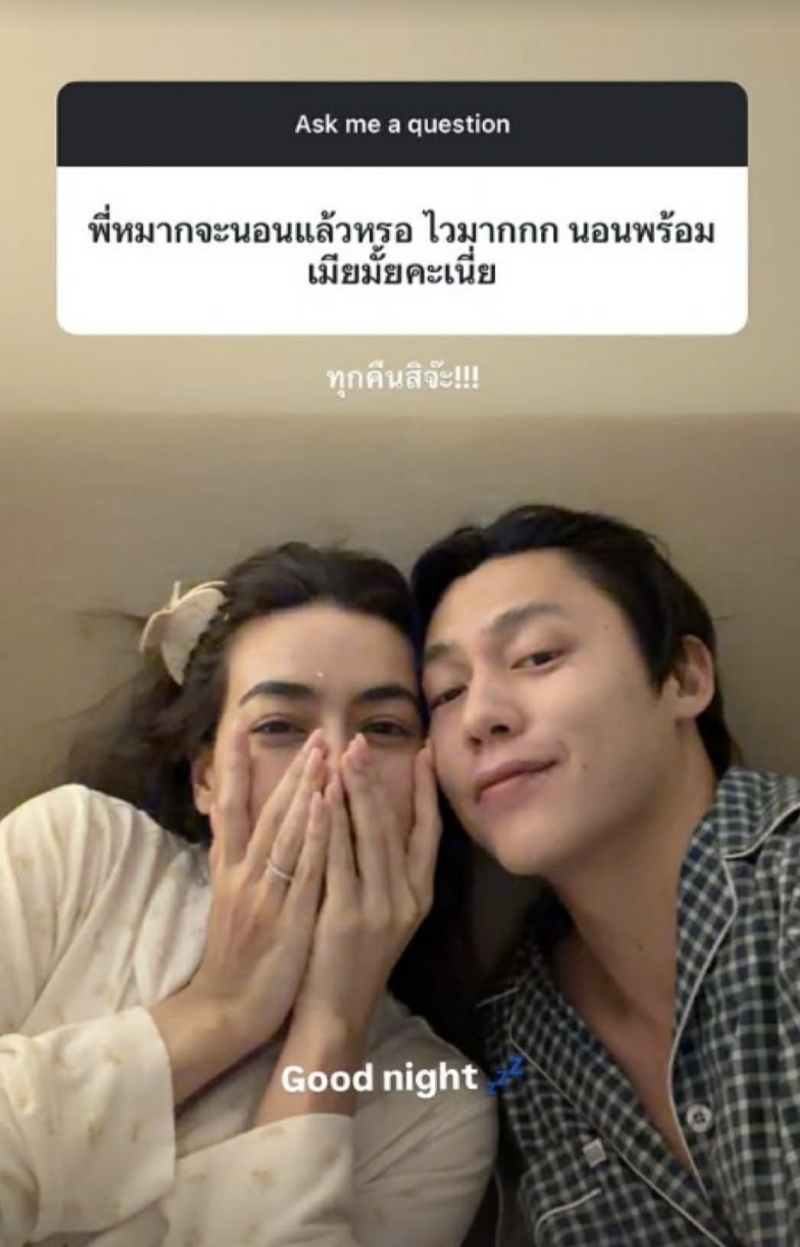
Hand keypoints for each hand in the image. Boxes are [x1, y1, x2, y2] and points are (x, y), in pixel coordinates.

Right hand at [187, 722, 330, 1052]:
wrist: (225, 1010)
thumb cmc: (236, 956)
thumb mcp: (230, 901)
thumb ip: (238, 863)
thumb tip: (241, 827)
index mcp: (230, 870)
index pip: (230, 807)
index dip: (233, 767)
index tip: (240, 727)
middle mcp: (243, 875)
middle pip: (265, 811)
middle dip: (291, 771)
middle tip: (314, 732)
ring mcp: (263, 895)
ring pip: (285, 833)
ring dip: (303, 790)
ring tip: (323, 753)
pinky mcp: (284, 918)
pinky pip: (302, 870)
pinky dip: (312, 836)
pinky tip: (324, 806)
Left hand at [290, 735, 441, 1037]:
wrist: (334, 1017)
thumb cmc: (352, 961)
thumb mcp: (385, 916)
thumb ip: (388, 872)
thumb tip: (381, 819)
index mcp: (418, 896)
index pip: (429, 832)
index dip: (426, 790)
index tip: (424, 751)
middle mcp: (405, 899)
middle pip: (394, 826)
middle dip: (377, 780)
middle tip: (361, 740)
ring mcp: (377, 909)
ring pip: (368, 837)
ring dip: (355, 792)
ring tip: (343, 754)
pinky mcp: (345, 918)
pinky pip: (338, 861)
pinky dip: (330, 825)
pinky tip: (320, 796)